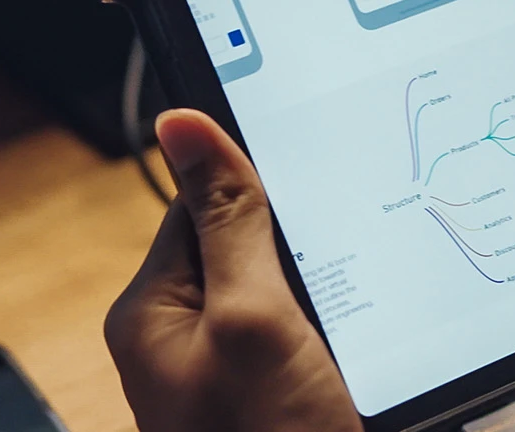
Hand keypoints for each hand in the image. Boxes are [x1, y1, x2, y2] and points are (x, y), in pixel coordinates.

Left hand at [105, 110, 360, 431]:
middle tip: (346, 265)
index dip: (258, 187)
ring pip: (288, 288)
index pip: (199, 203)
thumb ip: (228, 219)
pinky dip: (341, 331)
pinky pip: (308, 332)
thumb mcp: (253, 321)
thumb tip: (181, 121)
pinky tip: (362, 348)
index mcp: (152, 311)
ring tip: (352, 321)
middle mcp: (182, 339)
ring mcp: (230, 373)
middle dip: (303, 244)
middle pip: (248, 243)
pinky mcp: (274, 394)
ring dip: (330, 289)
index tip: (314, 175)